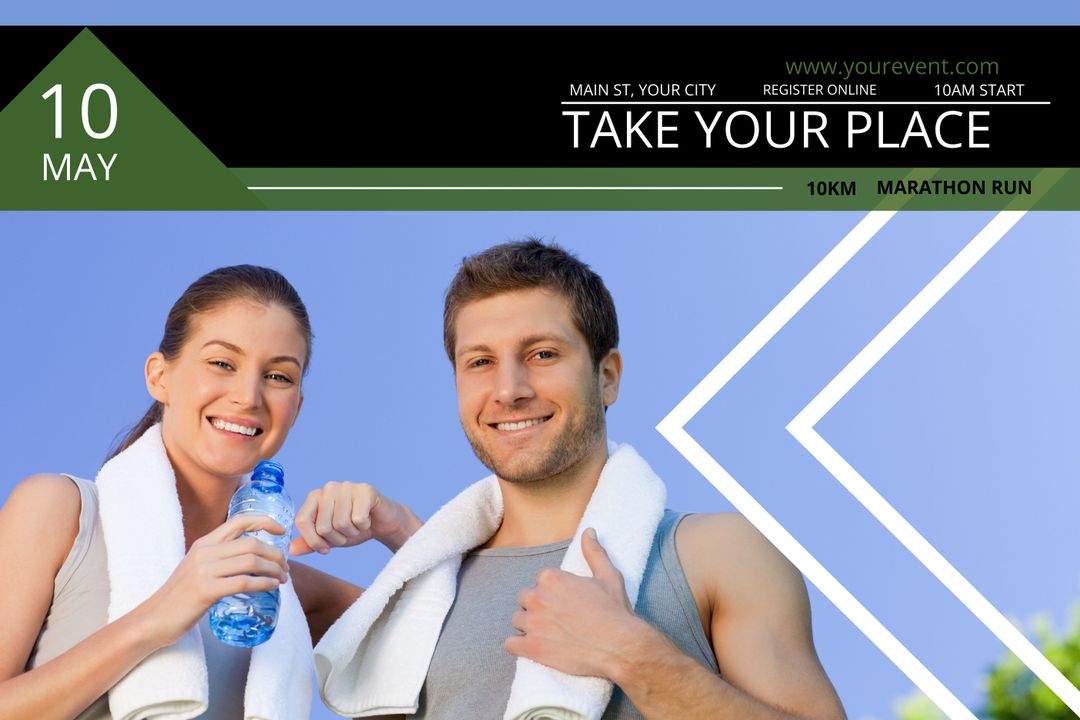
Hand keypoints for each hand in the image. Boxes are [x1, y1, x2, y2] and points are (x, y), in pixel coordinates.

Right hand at [138, 514, 288, 646]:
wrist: (153, 619)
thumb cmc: (181, 596)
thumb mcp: (198, 567)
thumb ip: (220, 558)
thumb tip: (254, 557)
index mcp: (204, 543)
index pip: (239, 521)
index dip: (264, 521)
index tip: (281, 530)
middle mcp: (204, 552)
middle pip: (252, 543)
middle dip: (275, 554)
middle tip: (285, 568)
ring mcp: (204, 571)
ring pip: (251, 561)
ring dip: (274, 569)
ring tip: (282, 579)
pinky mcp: (205, 591)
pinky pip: (244, 582)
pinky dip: (264, 583)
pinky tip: (271, 587)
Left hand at [290, 481, 421, 555]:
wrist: (382, 523)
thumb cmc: (354, 529)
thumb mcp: (329, 538)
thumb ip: (310, 542)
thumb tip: (291, 551)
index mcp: (315, 497)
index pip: (302, 521)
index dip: (313, 541)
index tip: (325, 550)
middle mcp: (329, 488)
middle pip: (323, 527)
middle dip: (338, 539)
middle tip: (348, 533)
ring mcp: (347, 486)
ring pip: (341, 524)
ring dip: (352, 533)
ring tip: (358, 526)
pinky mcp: (365, 490)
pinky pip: (358, 519)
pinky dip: (364, 526)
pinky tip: (368, 519)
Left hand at [505, 528, 645, 678]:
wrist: (620, 647)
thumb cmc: (615, 611)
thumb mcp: (608, 576)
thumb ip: (594, 552)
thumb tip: (588, 531)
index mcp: (551, 578)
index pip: (540, 580)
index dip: (552, 591)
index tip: (565, 602)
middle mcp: (537, 598)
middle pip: (524, 598)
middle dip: (537, 606)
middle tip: (556, 618)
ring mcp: (533, 624)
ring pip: (517, 620)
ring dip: (528, 626)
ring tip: (547, 634)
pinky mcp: (531, 648)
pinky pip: (510, 644)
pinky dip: (518, 646)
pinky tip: (533, 647)